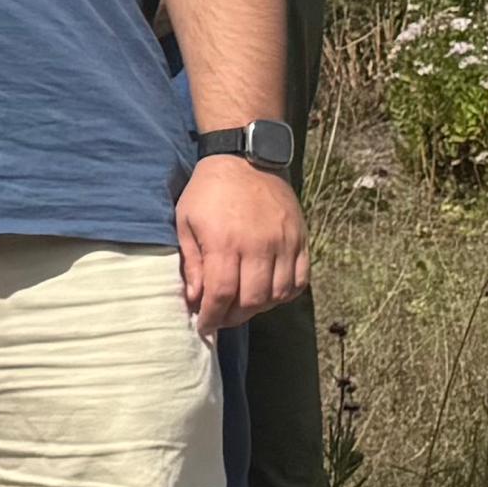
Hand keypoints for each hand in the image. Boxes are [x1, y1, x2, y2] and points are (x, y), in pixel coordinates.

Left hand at [176, 154, 307, 338]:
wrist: (245, 159)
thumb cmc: (208, 192)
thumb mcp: (186, 223)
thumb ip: (192, 263)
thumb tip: (195, 299)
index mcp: (226, 243)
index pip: (222, 295)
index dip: (212, 317)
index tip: (204, 326)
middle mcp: (259, 246)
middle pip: (253, 301)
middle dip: (234, 316)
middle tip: (221, 317)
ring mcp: (285, 243)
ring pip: (279, 294)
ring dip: (260, 308)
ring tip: (242, 306)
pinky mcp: (301, 239)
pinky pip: (301, 279)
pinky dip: (286, 293)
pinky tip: (269, 293)